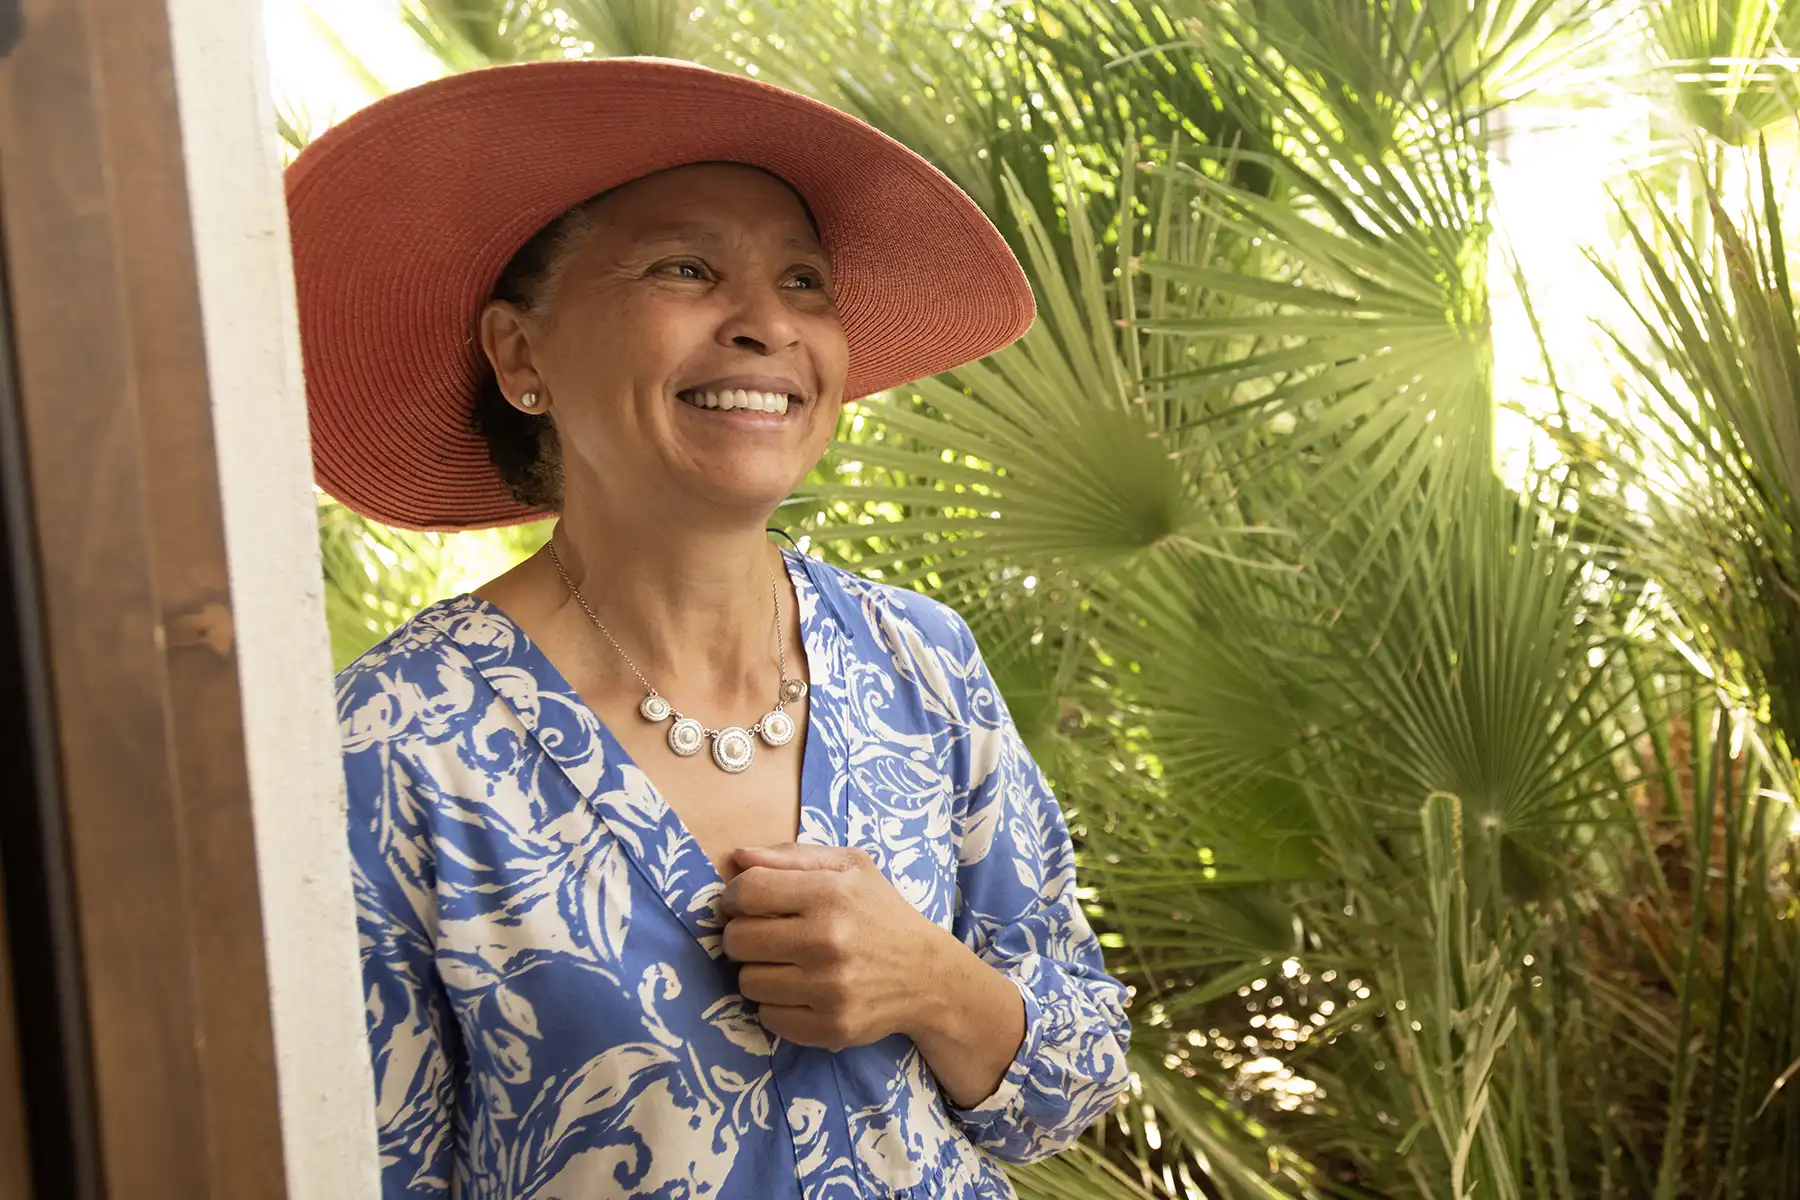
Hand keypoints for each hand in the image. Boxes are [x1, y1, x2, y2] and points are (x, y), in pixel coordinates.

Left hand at [719, 843, 946, 1050]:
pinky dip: (776, 1005)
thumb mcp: (849, 867)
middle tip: (766, 936)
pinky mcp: (831, 1027)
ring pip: (747, 982)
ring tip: (786, 964)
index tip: (747, 904)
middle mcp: (828, 941)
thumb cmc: (881, 913)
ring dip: (759, 972)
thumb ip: (790, 856)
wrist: (928, 975)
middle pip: (737, 940)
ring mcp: (829, 989)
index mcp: (830, 894)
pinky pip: (767, 1017)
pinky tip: (800, 991)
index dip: (736, 897)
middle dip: (743, 935)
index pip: (747, 892)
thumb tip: (738, 856)